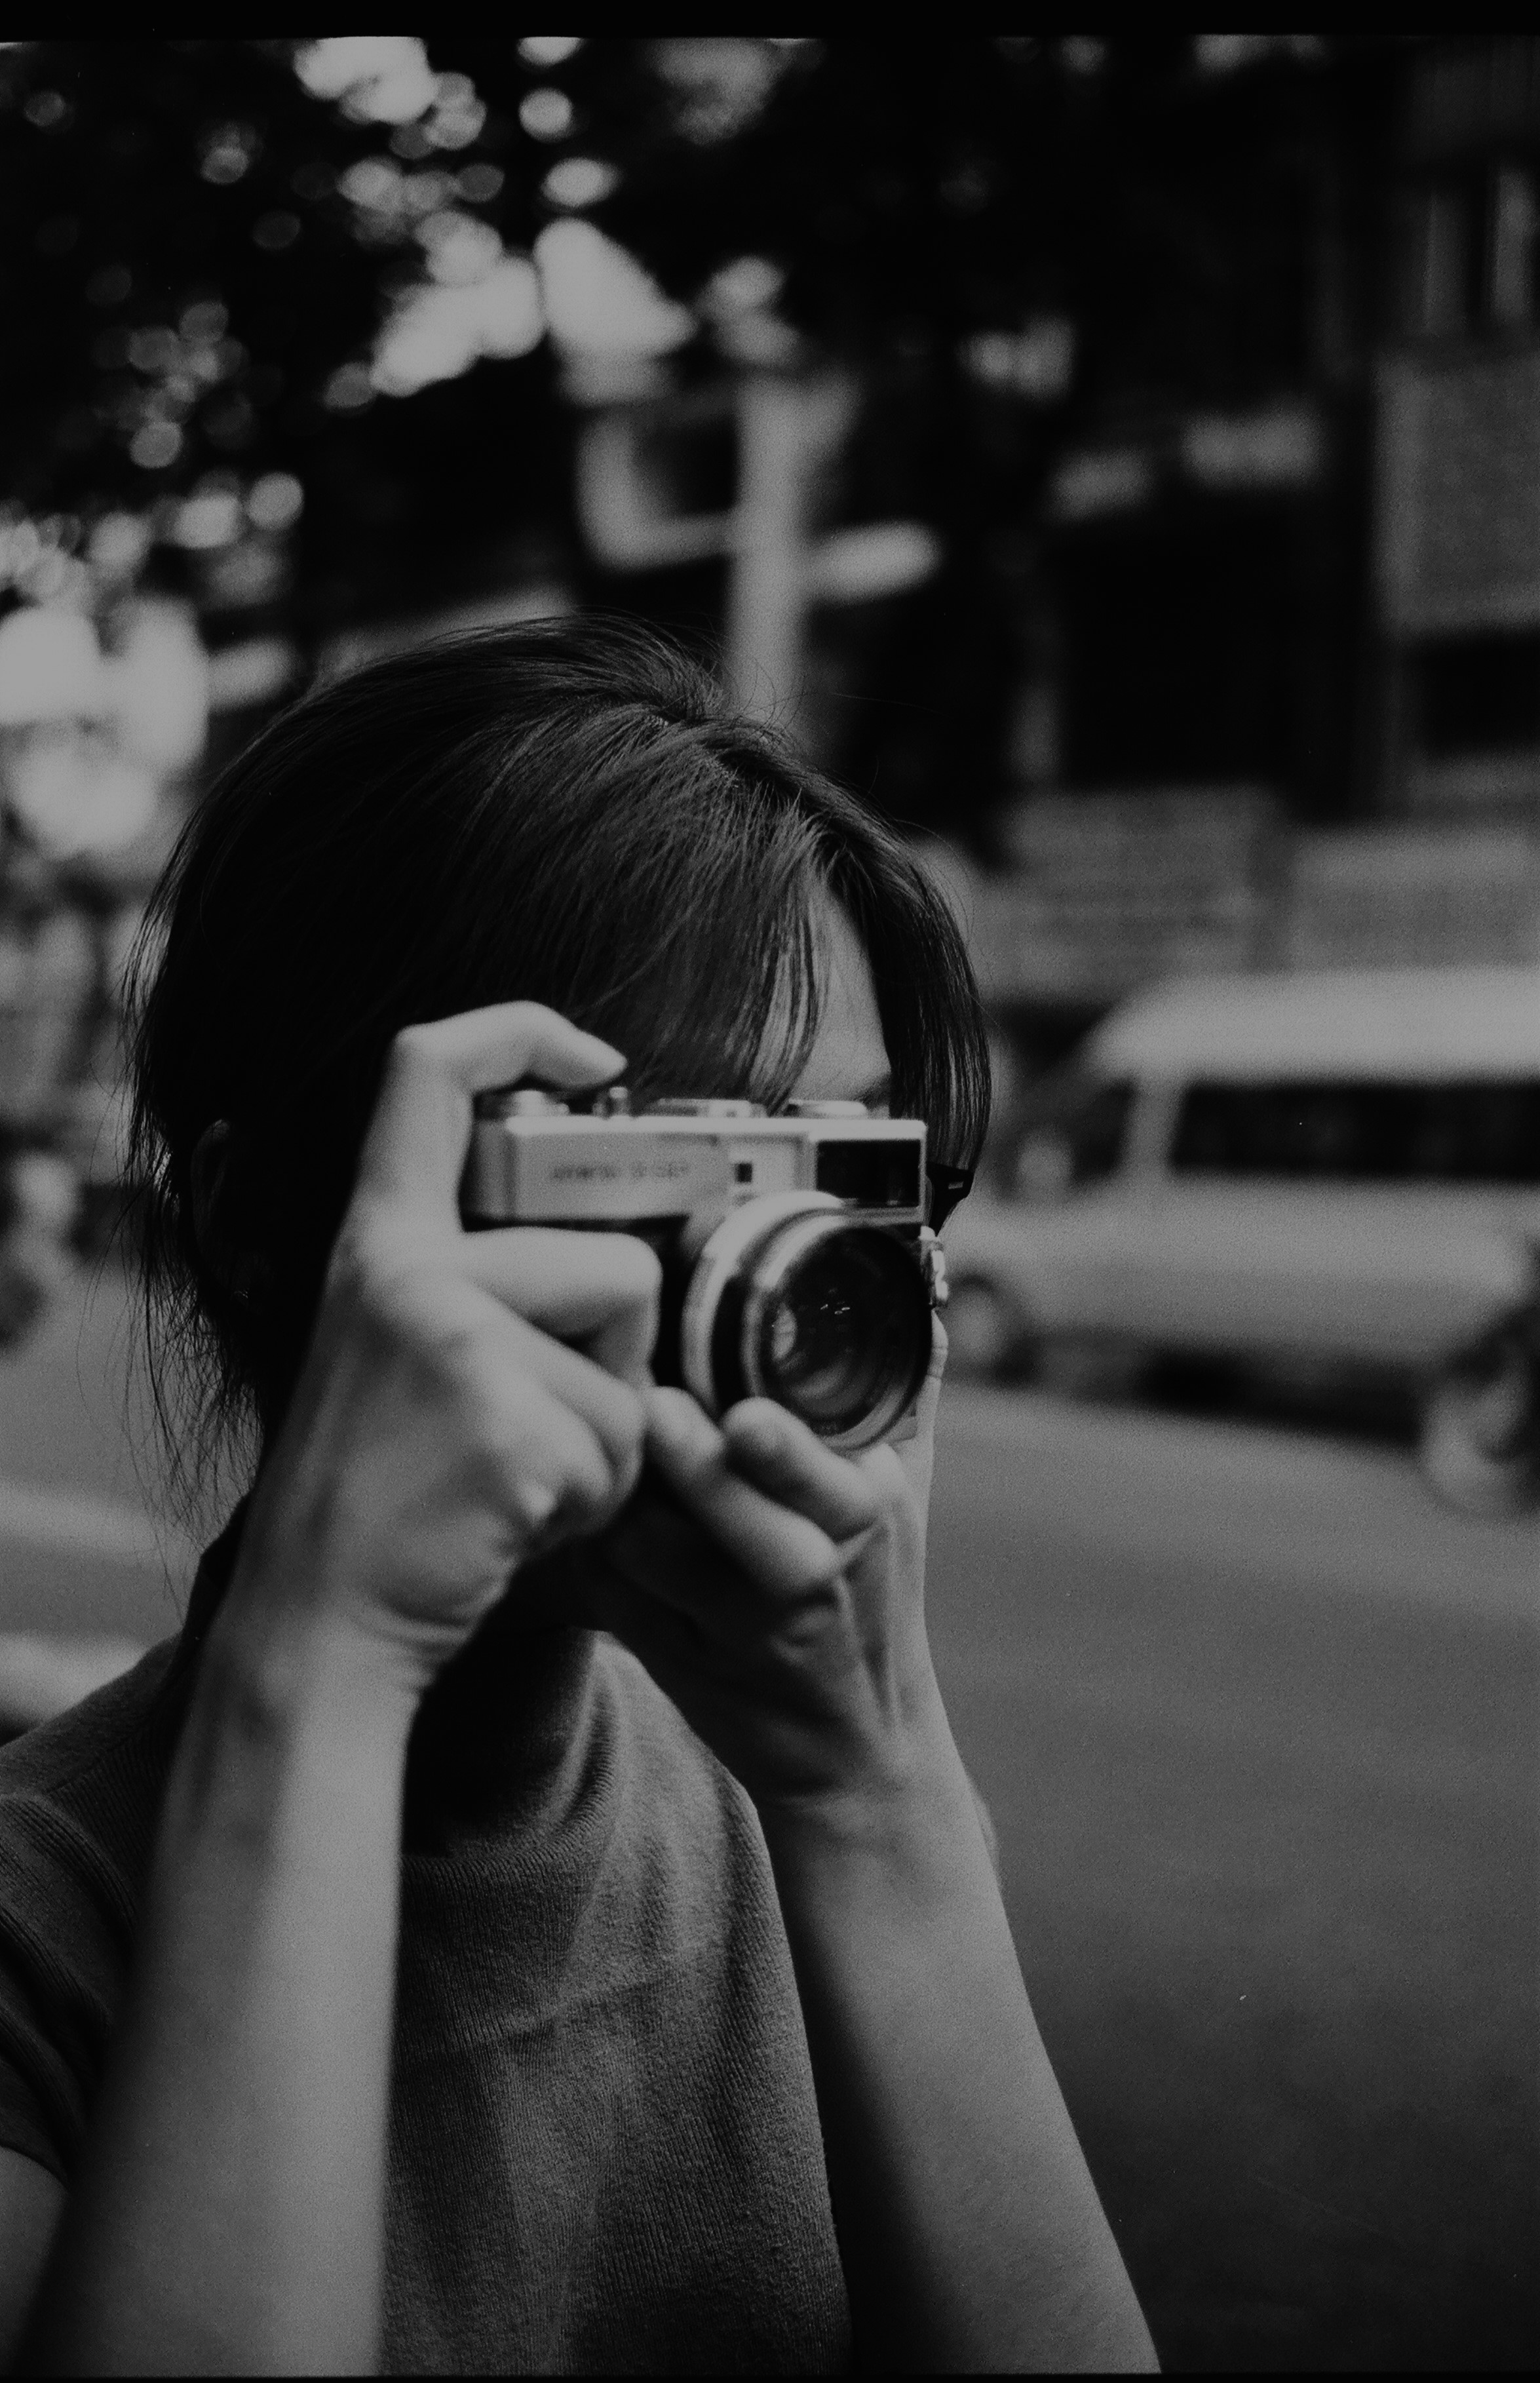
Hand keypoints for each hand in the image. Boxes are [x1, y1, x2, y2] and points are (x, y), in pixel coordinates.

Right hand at [231, 1005, 660, 1693]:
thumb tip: (617, 1249)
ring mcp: (457, 1344)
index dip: (520, 1029)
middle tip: (525, 1421)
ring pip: (632, 1364)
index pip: (428, 1071)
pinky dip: (595, 1501)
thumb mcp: (397, 1350)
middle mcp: (409, 1273)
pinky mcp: (509, 1426)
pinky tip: (513, 1519)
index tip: (592, 1055)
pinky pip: (622, 1447)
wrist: (320, 1623)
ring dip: (607, 1437)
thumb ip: (478, 1284)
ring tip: (514, 1475)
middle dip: (614, 1353)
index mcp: (379, 1242)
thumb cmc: (377, 1496)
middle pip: (613, 1259)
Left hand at [581, 1324, 950, 1815]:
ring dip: (619, 1496)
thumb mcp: (908, 1496)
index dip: (778, 1448)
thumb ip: (902, 1393)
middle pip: (740, 1520)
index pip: (828, 1479)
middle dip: (694, 1469)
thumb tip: (915, 1294)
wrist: (857, 1749)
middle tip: (650, 1409)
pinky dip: (587, 1550)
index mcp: (866, 1514)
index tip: (741, 1414)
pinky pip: (615, 1597)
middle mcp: (810, 1574)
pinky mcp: (677, 1665)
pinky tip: (573, 1504)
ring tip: (592, 1436)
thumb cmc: (876, 1598)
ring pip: (658, 1555)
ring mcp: (739, 1628)